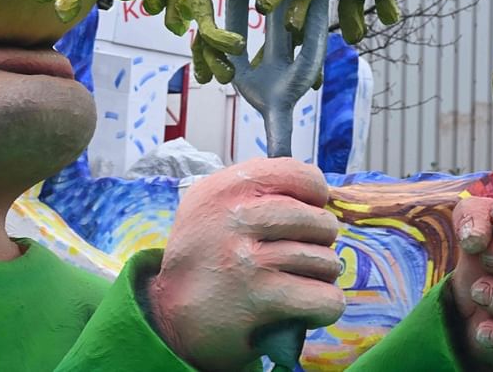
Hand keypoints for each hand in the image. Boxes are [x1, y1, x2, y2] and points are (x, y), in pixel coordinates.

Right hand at [147, 158, 344, 370]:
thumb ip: (257, 192)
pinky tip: (305, 309)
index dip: (315, 197)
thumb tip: (321, 192)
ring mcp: (246, 258)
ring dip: (321, 278)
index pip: (298, 174)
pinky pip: (324, 298)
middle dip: (321, 243)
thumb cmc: (203, 260)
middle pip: (318, 221)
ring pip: (325, 261)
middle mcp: (233, 217)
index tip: (307, 213)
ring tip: (298, 284)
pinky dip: (324, 307)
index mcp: (224, 189)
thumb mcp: (212, 207)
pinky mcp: (258, 298)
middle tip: (301, 258)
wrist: (167, 318)